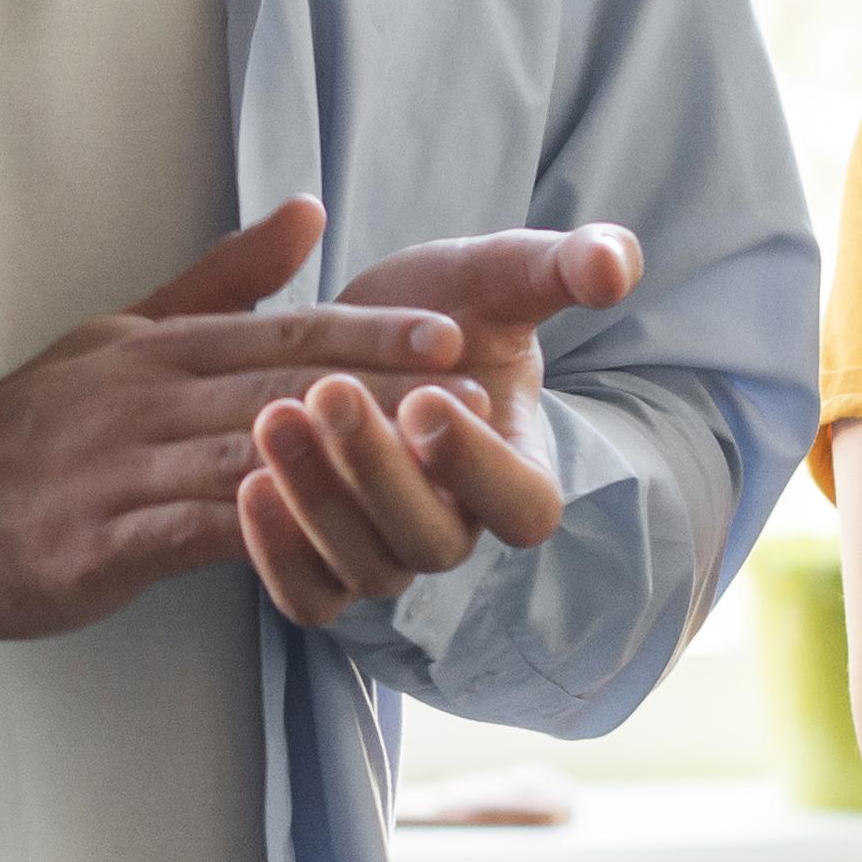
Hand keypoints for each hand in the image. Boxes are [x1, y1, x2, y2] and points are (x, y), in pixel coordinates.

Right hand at [0, 200, 470, 642]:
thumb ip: (222, 281)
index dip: (371, 332)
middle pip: (280, 389)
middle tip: (473, 397)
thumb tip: (308, 213)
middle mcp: (144, 397)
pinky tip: (318, 541)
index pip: (283, 330)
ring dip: (338, 463)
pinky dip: (256, 533)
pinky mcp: (95, 540)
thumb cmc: (31, 427)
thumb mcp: (122, 333)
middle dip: (382, 392)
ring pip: (246, 458)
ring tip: (421, 469)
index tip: (456, 335)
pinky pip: (190, 534)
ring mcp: (119, 468)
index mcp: (159, 347)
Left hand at [235, 222, 643, 628]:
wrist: (368, 332)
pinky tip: (246, 484)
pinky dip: (276, 556)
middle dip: (379, 472)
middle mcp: (455, 525)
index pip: (524, 508)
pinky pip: (308, 597)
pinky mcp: (324, 559)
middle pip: (432, 542)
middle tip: (329, 392)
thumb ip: (566, 266)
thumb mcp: (506, 275)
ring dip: (317, 503)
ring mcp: (388, 550)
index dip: (479, 466)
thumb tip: (616, 265)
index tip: (429, 397)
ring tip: (271, 420)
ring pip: (365, 570)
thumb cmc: (450, 307)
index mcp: (515, 468)